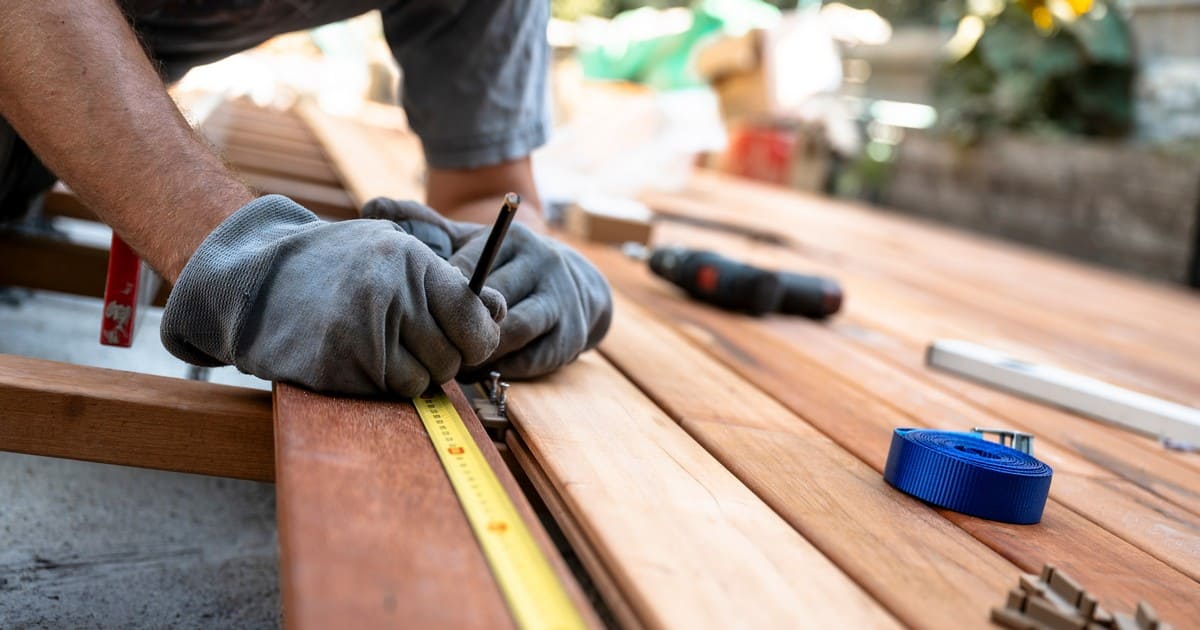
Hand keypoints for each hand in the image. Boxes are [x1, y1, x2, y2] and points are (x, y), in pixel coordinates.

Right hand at [160, 195, 505, 395]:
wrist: (256, 280)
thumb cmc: (336, 265)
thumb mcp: (393, 250)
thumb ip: (448, 282)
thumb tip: (500, 310)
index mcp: (412, 263)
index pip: (475, 317)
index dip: (479, 336)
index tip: (468, 339)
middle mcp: (392, 297)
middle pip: (454, 357)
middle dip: (444, 358)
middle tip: (416, 342)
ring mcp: (363, 335)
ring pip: (425, 381)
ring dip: (414, 374)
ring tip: (383, 346)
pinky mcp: (339, 369)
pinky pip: (390, 393)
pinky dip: (384, 384)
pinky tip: (360, 358)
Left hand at [362, 198, 612, 378]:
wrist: (577, 290)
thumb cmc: (506, 267)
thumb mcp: (472, 242)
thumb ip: (427, 228)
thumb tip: (372, 205)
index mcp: (515, 239)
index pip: (469, 269)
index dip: (438, 295)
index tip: (413, 312)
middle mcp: (544, 264)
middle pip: (490, 303)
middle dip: (455, 327)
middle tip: (421, 345)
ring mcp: (561, 301)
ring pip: (509, 333)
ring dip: (476, 351)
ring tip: (447, 361)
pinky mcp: (570, 337)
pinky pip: (527, 360)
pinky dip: (498, 369)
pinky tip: (475, 370)